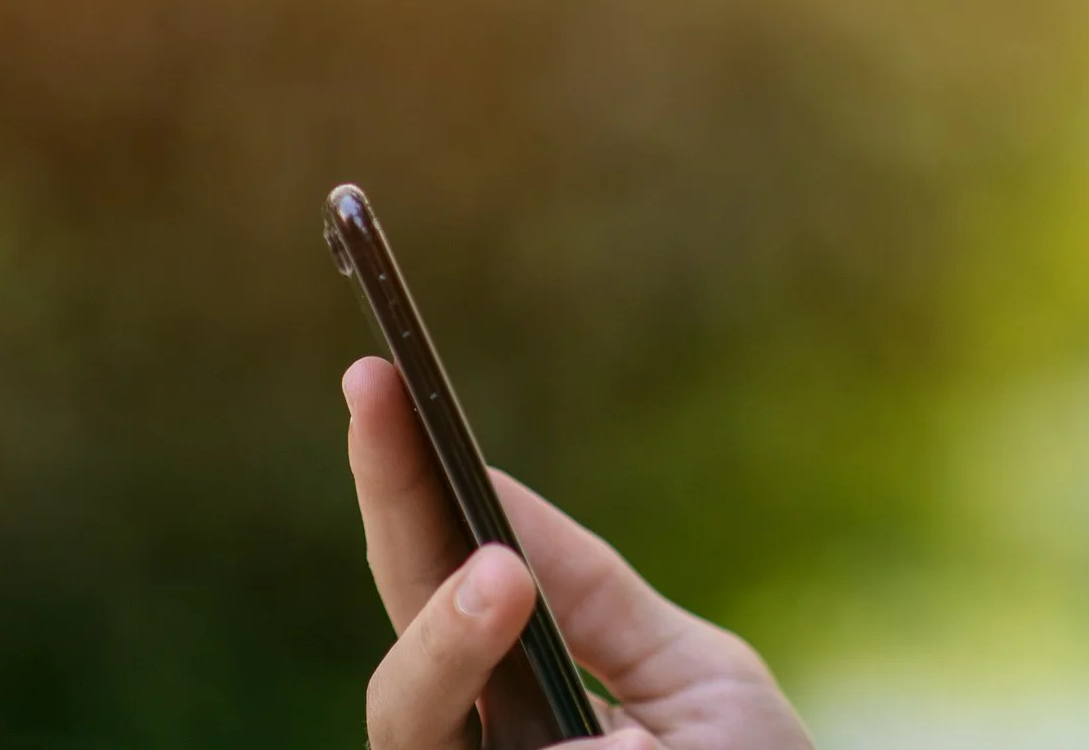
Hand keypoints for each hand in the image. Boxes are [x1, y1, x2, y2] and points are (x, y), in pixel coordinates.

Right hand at [344, 356, 814, 749]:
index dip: (413, 479)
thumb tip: (499, 536)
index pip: (450, 573)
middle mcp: (478, 745)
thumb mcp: (702, 685)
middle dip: (392, 527)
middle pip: (403, 640)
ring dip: (442, 646)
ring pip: (406, 722)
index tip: (386, 376)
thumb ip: (607, 615)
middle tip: (395, 429)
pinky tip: (574, 700)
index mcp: (521, 689)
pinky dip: (537, 726)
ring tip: (496, 582)